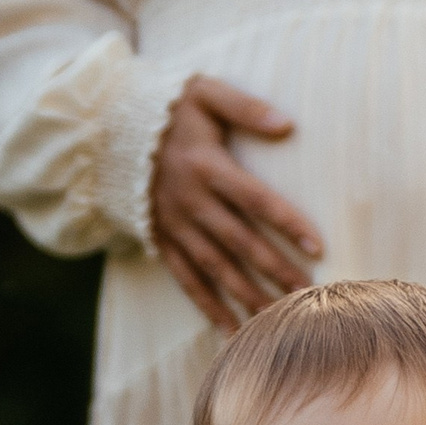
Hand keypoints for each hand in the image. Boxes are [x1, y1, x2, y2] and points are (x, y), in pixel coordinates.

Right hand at [150, 76, 323, 331]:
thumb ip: (244, 106)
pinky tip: (234, 331)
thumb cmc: (169, 111)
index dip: (287, 223)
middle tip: (310, 295)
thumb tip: (287, 124)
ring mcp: (174, 226)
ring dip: (249, 296)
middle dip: (276, 270)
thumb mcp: (203, 93)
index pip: (255, 199)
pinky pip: (187, 281)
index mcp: (206, 166)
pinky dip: (209, 308)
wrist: (107, 132)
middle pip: (240, 242)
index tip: (318, 247)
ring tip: (282, 318)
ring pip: (216, 269)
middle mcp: (190, 202)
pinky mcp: (162, 242)